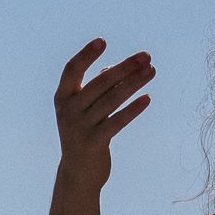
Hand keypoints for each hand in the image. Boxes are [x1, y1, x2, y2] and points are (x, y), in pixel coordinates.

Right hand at [53, 38, 153, 188]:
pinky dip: (133, 109)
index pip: (71, 70)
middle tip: (146, 56)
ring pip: (112, 99)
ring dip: (134, 83)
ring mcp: (79, 127)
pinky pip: (117, 121)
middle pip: (100, 82)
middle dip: (125, 67)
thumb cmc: (84, 133)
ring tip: (152, 71)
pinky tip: (148, 98)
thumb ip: (97, 88)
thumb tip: (116, 67)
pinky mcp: (94, 142)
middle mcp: (68, 110)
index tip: (103, 41)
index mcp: (62, 97)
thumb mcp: (84, 110)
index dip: (85, 55)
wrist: (78, 174)